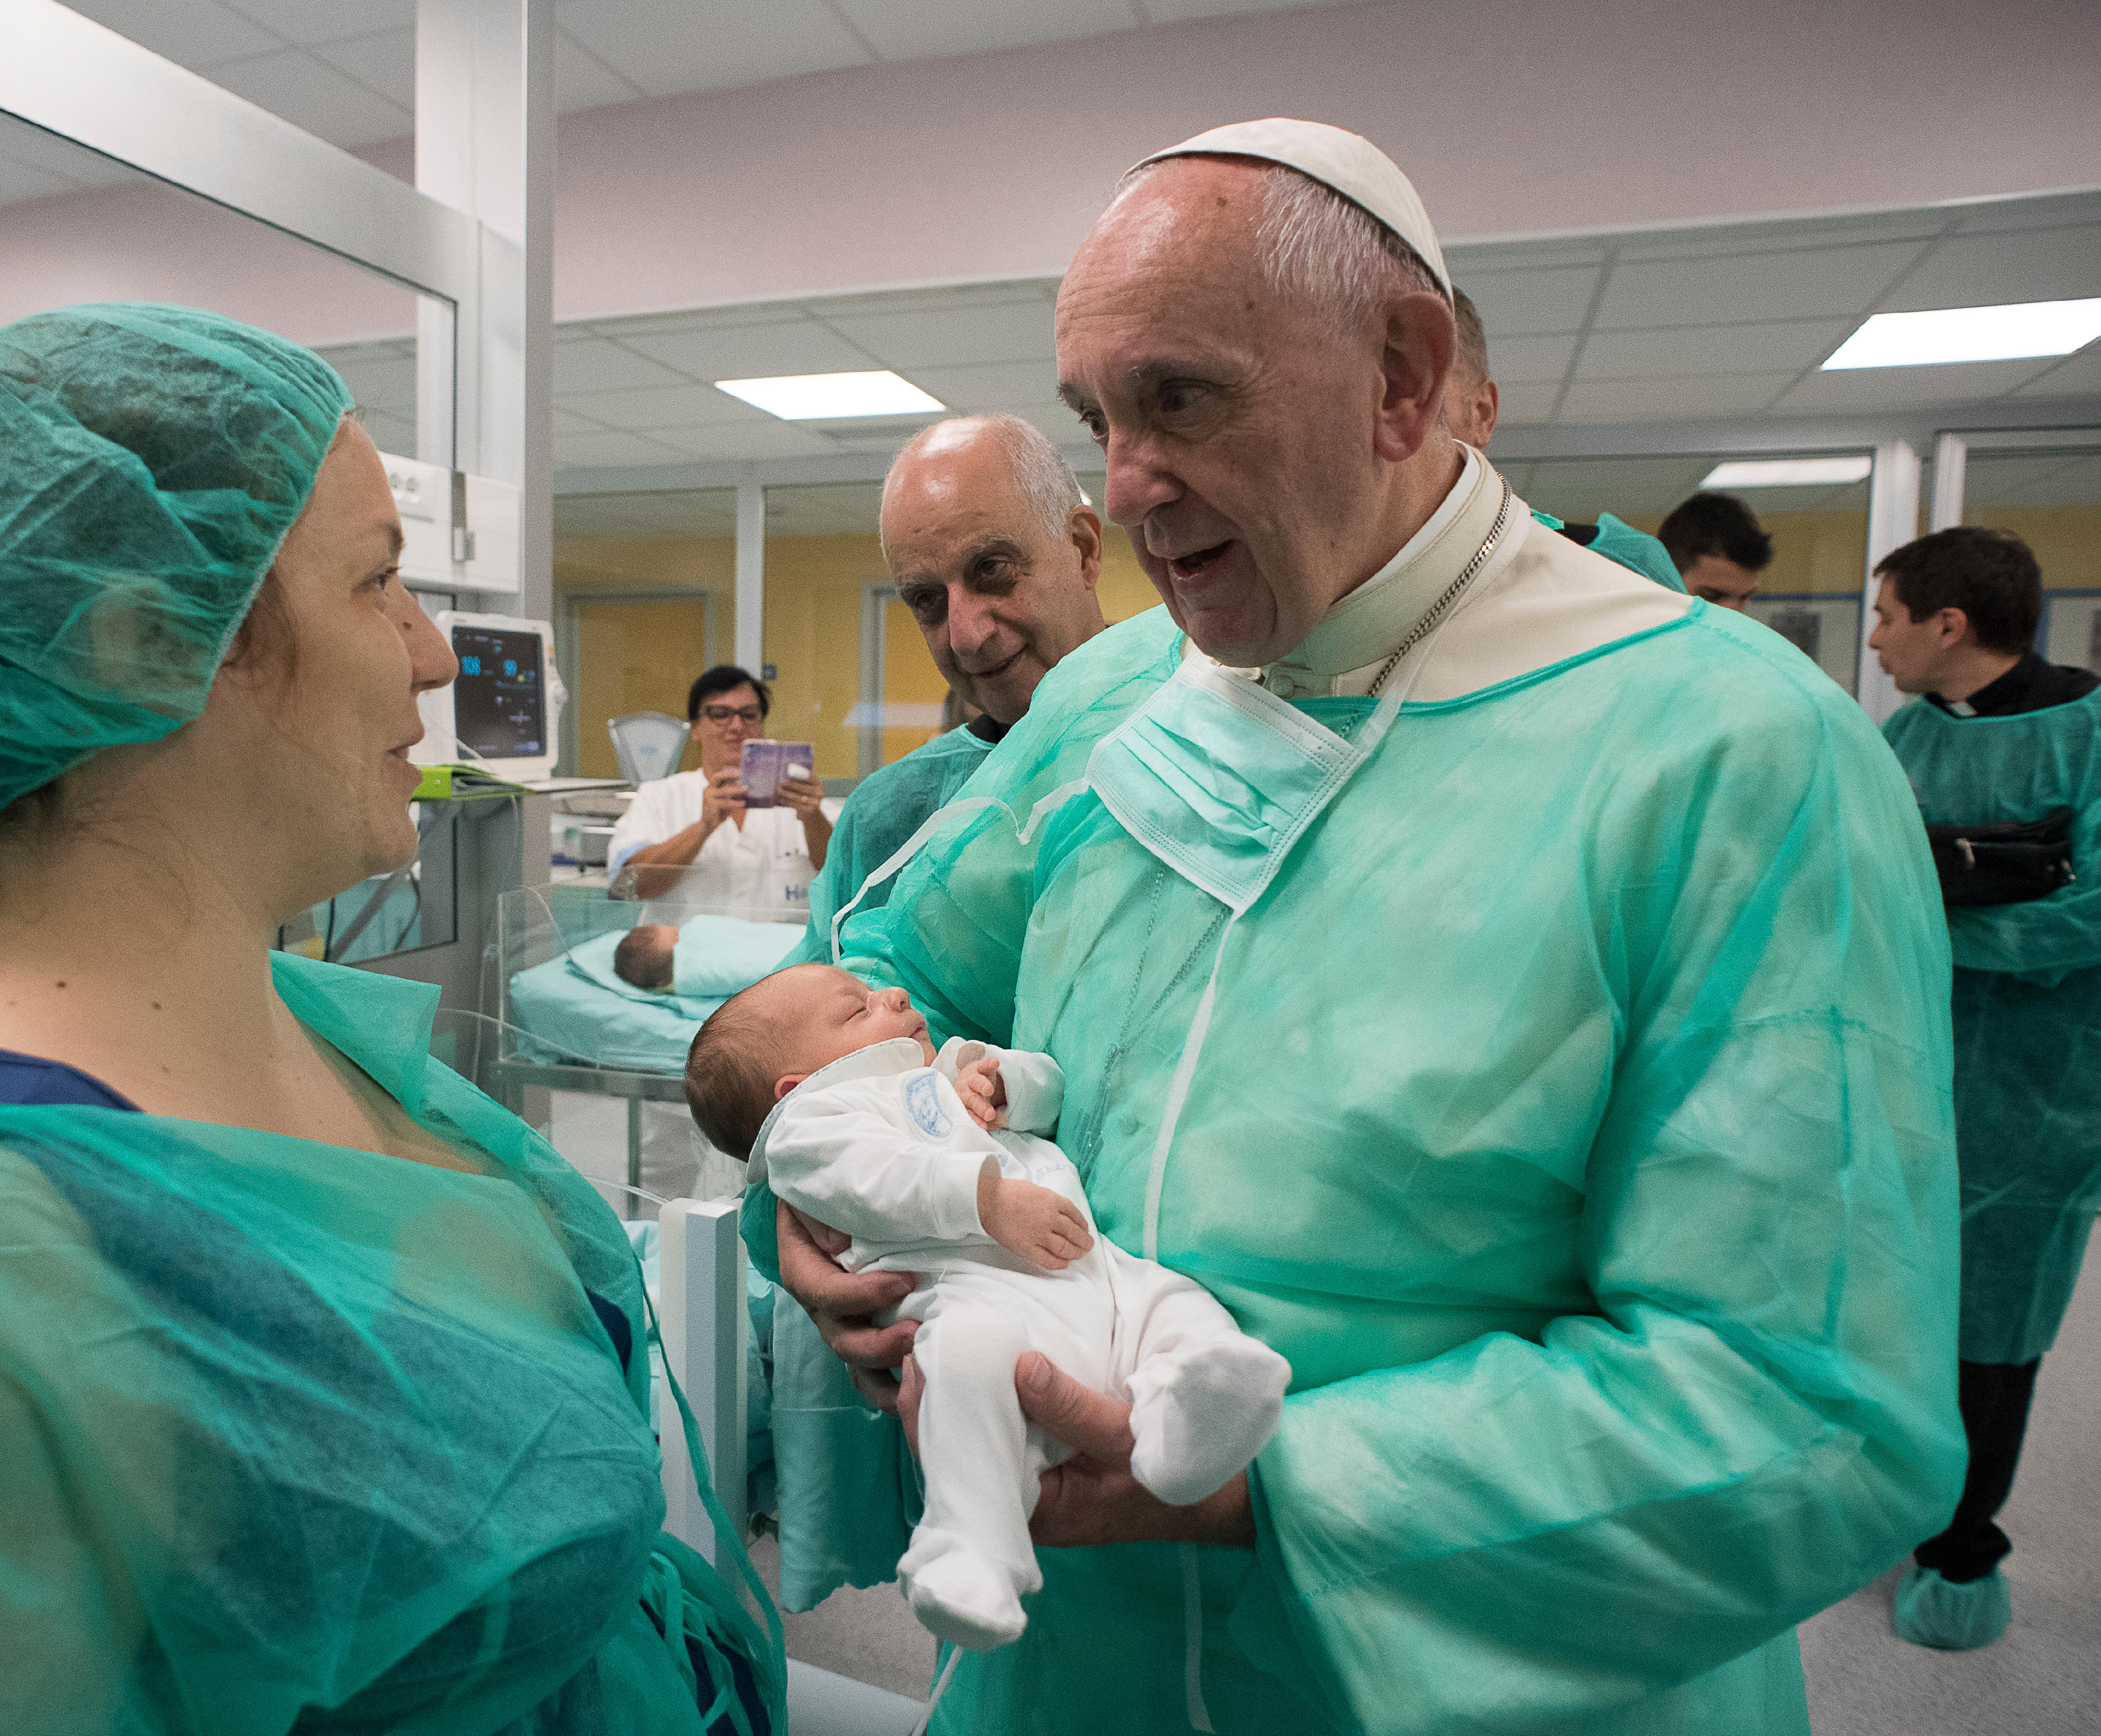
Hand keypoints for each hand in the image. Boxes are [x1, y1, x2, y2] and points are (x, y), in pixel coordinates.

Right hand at [701, 767, 747, 831]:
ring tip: (746, 789)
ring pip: (724, 791)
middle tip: (741, 774)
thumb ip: (732, 793)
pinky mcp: (710, 805)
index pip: (719, 775)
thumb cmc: (719, 812)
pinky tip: (742, 803)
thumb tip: (745, 786)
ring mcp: (708, 797)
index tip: (740, 771)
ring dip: (736, 790)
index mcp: (711, 786)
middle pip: (717, 777)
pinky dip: (734, 802)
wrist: (708, 825)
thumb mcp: (727, 800)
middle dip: (729, 774)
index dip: (729, 772)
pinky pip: (725, 802)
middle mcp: (708, 789)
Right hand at [774, 1197, 918, 1411]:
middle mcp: (821, 1303)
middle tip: (915, 1332)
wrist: (834, 1191)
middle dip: (878, 1344)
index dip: (862, 1295)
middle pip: (841, 1338)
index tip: (905, 1281)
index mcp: (803, 1268)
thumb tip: (840, 1244)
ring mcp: (844, 1320)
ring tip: (920, 1373)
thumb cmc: (827, 1189)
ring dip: (887, 1373)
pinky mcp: (868, 1327)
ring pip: (857, 1363)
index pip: (825, 1294)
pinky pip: (875, 1366)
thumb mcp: (815, 1191)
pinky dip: (894, 1381)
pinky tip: (919, 1385)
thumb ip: (821, 1215)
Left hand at [776, 774, 824, 819]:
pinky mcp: (810, 810)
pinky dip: (788, 802)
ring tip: (779, 791)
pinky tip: (782, 800)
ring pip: (799, 797)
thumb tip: (785, 775)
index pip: (808, 778)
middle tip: (780, 783)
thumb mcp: (806, 786)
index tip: (786, 776)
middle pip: (803, 788)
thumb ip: (799, 779)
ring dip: (787, 794)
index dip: (797, 777)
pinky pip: (797, 806)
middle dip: (791, 785)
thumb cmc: (805, 795)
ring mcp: (815, 802)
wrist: (812, 812)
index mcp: (818, 783)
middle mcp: (819, 793)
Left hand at [894, 1350, 1254, 1549]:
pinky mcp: (1048, 1464)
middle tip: (917, 1343)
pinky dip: (988, 1401)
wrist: (1214, 1498)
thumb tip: (1018, 1365)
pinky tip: (978, 1366)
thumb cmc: (1169, 1478)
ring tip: (937, 1346)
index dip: (927, 1419)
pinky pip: (1004, 1433)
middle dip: (933, 1402)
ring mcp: (1034, 1485)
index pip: (956, 1471)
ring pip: (978, 1442)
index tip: (916, 1366)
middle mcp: (1022, 1505)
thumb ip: (1070, 1407)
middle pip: (957, 1454)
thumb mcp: (1123, 1437)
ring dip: (957, 1399)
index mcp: (1030, 1512)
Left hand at [953, 1054, 1006, 1129]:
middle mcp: (963, 1092)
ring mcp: (970, 1078)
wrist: (970, 1078)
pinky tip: (995, 1063)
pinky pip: (983, 1064)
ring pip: (975, 1081)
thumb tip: (1003, 1122)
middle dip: (980, 1107)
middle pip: (971, 1099)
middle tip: (989, 1114)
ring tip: (988, 1090)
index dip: (975, 1120)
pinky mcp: (979, 1066)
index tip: (984, 1127)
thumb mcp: (982, 1112)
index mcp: (963, 1105)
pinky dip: (989, 1063)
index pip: (968, 1114)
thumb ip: (991, 1119)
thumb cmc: (976, 1100)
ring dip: (981, 1085)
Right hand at [978, 1176, 1091, 1269]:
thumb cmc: (1009, 1192)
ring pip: (1064, 1247)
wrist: (988, 1200)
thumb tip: (1058, 1211)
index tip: (1085, 1229)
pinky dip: (1058, 1263)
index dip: (1083, 1224)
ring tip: (1080, 1254)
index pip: (1075, 1215)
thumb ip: (1049, 1201)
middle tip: (1088, 1245)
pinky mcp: (1027, 1247)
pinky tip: (1064, 1264)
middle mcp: (1050, 1218)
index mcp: (1053, 1201)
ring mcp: (1039, 1234)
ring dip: (1075, 1252)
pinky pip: (1047, 1259)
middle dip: (1083, 1240)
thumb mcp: (1035, 1189)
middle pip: (1073, 1233)